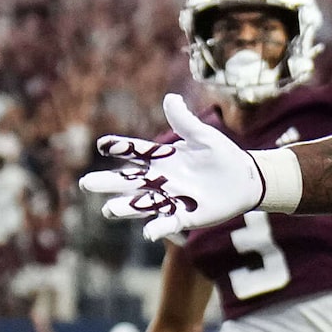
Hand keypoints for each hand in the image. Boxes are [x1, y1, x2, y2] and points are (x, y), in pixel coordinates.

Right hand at [81, 93, 263, 244]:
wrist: (244, 179)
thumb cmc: (221, 155)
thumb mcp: (204, 136)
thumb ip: (185, 121)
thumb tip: (171, 98)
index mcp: (162, 158)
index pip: (136, 152)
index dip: (120, 147)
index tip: (103, 144)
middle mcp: (160, 180)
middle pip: (129, 181)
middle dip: (109, 183)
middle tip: (87, 183)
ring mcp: (171, 199)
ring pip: (142, 204)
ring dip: (126, 207)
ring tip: (109, 210)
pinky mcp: (186, 216)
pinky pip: (169, 223)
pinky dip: (158, 229)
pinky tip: (148, 233)